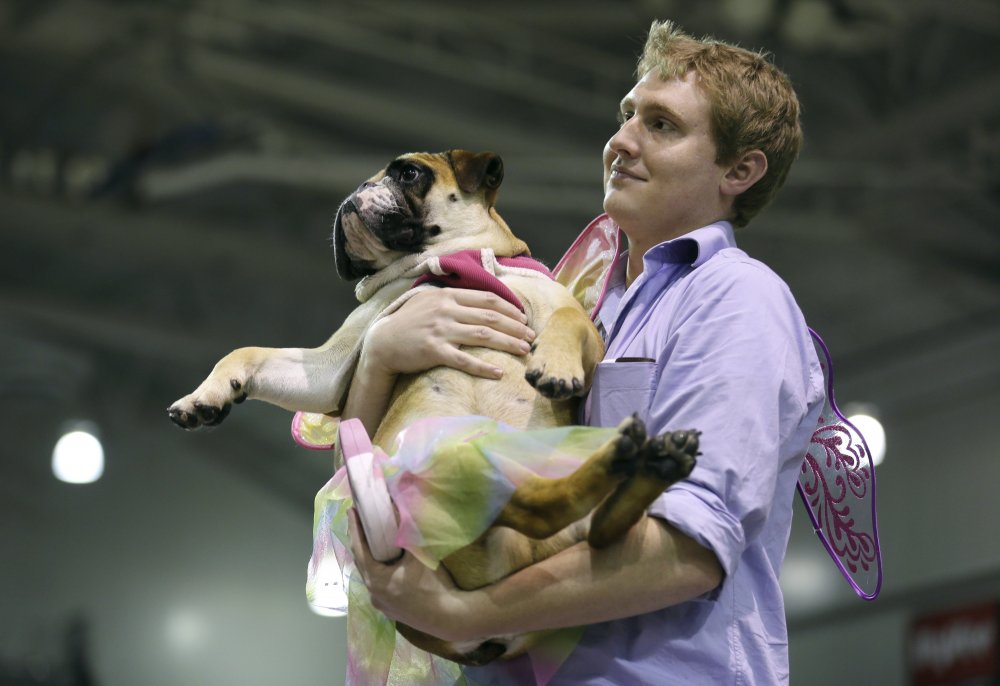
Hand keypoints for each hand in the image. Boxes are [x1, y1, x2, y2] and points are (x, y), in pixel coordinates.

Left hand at [348, 508, 480, 641]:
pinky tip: (388, 565)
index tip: (351, 510)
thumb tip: (399, 510)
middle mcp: (373, 594)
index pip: (359, 549)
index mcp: (375, 580)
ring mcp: (381, 605)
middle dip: (361, 542)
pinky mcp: (391, 611)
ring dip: (371, 558)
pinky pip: (380, 587)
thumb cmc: (433, 585)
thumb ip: (406, 533)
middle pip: (362, 563)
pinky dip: (380, 572)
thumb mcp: (419, 556)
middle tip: (362, 521)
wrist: (449, 618)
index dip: (355, 528)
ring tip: (374, 540)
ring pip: (371, 576)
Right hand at [364, 288, 535, 379]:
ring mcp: (440, 330)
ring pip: (483, 335)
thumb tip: (478, 302)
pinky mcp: (434, 350)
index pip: (487, 299)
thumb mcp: (428, 301)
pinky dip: (483, 367)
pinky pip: (464, 360)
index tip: (524, 319)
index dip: (510, 309)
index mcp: (448, 295)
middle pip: (490, 316)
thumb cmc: (407, 323)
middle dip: (516, 327)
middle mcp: (446, 309)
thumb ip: (451, 299)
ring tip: (525, 351)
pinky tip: (499, 373)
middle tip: (532, 336)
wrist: (382, 342)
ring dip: (508, 343)